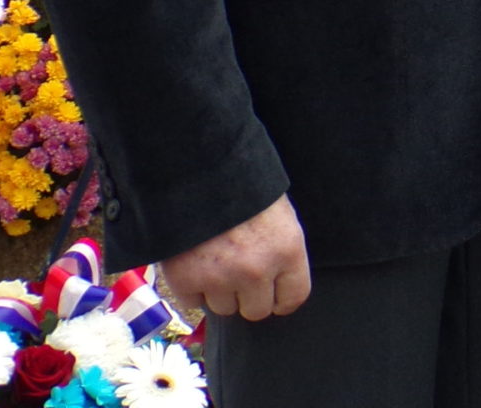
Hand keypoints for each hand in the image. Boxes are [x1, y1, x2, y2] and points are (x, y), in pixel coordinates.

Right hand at [161, 195, 309, 321]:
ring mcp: (220, 278)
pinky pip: (193, 302)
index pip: (293, 298)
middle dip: (248, 296)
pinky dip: (192, 287)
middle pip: (256, 311)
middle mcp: (257, 270)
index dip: (282, 299)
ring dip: (219, 291)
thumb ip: (281, 253)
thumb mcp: (279, 216)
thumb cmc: (245, 188)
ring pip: (223, 308)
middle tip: (239, 273)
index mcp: (288, 250)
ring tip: (216, 259)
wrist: (199, 170)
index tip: (274, 296)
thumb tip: (277, 287)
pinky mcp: (186, 281)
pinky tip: (195, 262)